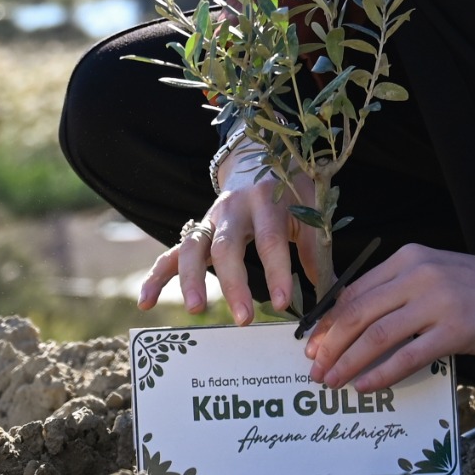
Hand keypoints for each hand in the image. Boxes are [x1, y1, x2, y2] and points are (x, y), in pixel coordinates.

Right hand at [136, 144, 326, 323]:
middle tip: (244, 318)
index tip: (284, 303)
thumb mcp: (310, 208)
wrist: (258, 156)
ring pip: (194, 248)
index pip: (271, 239)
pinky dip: (157, 276)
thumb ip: (317, 249)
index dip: (277, 271)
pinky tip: (146, 302)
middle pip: (227, 246)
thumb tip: (329, 294)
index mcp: (267, 201)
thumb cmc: (290, 189)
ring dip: (192, 280)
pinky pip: (173, 253)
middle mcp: (233, 209)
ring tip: (196, 310)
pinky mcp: (196, 231)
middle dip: (233, 283)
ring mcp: (210, 219)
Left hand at [302, 242, 474, 395]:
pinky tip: (365, 387)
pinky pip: (407, 357)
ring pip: (375, 336)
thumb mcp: (440, 273)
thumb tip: (362, 324)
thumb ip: (403, 290)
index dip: (329, 322)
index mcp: (410, 257)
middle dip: (329, 346)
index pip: (355, 291)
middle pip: (357, 313)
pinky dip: (380, 374)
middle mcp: (419, 274)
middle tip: (313, 369)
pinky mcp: (457, 330)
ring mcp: (438, 302)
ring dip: (347, 363)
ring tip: (331, 383)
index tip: (313, 344)